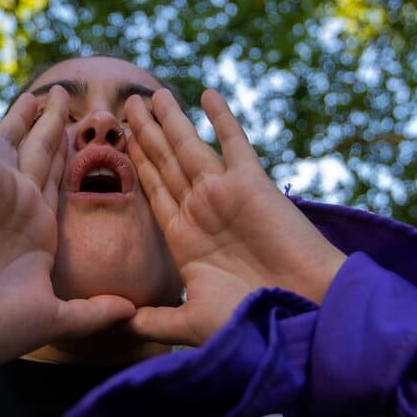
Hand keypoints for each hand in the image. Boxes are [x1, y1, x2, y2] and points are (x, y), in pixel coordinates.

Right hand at [0, 70, 134, 367]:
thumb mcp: (55, 318)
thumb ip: (92, 312)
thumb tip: (129, 312)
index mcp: (38, 234)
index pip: (59, 187)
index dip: (75, 163)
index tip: (92, 143)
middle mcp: (20, 206)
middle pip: (43, 155)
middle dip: (56, 128)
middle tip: (68, 101)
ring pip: (17, 137)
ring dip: (31, 112)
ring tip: (47, 89)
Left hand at [122, 88, 345, 345]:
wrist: (301, 312)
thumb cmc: (249, 321)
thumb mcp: (190, 322)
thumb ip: (155, 320)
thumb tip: (120, 322)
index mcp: (184, 238)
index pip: (153, 191)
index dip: (135, 165)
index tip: (115, 142)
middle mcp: (200, 210)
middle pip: (164, 162)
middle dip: (145, 134)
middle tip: (126, 105)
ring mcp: (224, 193)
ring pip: (189, 147)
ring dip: (171, 120)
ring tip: (150, 95)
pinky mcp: (251, 183)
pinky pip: (232, 143)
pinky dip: (221, 118)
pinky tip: (207, 93)